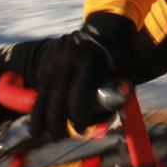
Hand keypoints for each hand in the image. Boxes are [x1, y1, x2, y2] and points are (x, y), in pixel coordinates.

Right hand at [28, 12, 137, 139]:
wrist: (106, 29)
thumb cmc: (120, 57)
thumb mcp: (127, 73)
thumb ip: (119, 95)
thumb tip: (104, 118)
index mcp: (89, 61)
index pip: (78, 98)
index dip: (79, 118)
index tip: (82, 128)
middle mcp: (68, 59)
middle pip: (56, 99)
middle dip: (56, 123)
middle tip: (60, 136)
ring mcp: (54, 60)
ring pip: (43, 94)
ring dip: (40, 118)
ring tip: (40, 134)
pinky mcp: (47, 63)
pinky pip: (41, 88)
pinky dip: (39, 106)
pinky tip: (39, 122)